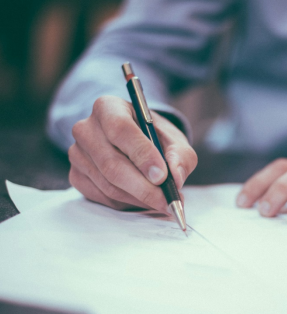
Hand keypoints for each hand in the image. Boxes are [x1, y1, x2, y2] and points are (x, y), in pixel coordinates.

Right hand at [68, 95, 196, 211]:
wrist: (137, 144)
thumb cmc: (155, 138)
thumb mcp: (174, 140)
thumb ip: (180, 156)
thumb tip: (176, 177)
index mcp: (108, 108)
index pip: (120, 129)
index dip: (142, 155)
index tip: (162, 176)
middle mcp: (86, 129)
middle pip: (112, 164)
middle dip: (144, 188)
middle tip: (167, 201)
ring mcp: (77, 154)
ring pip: (109, 185)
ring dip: (139, 198)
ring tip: (162, 202)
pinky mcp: (76, 176)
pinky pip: (103, 197)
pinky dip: (127, 203)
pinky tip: (144, 200)